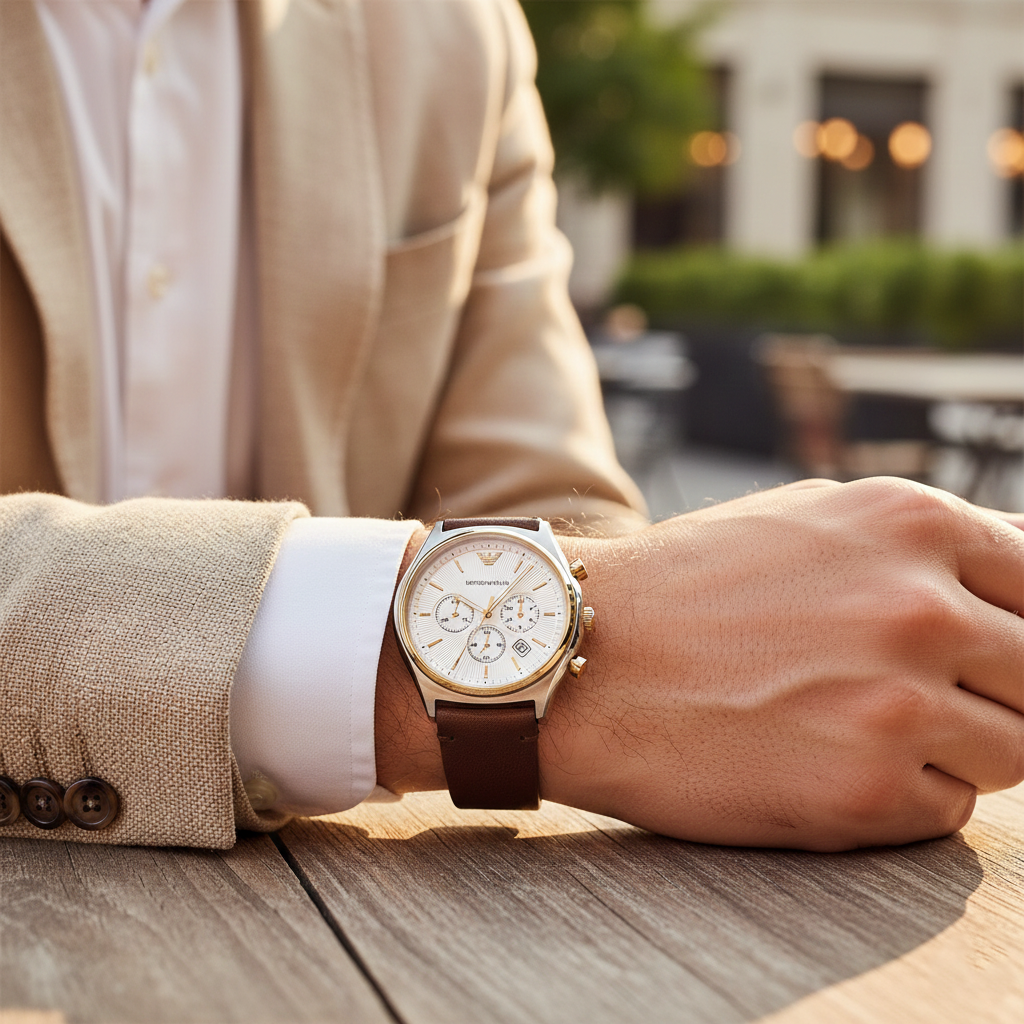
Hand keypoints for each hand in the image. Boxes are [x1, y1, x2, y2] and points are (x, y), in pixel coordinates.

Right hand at [544, 477, 1023, 849]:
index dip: (1017, 626)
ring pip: (1015, 751)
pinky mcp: (866, 793)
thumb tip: (1016, 571)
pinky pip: (945, 810)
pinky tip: (819, 760)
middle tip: (912, 693)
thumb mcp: (811, 519)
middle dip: (993, 690)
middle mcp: (919, 607)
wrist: (582, 658)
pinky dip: (901, 795)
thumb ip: (924, 545)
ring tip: (856, 724)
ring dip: (954, 747)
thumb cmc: (689, 587)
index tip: (988, 653)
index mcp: (912, 522)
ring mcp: (897, 703)